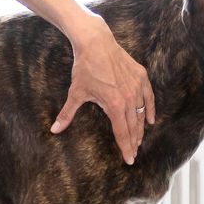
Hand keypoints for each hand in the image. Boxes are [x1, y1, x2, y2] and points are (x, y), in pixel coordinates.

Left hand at [50, 17, 156, 162]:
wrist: (96, 43)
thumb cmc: (85, 68)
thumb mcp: (76, 93)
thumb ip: (67, 114)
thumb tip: (54, 130)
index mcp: (115, 106)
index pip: (123, 133)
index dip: (125, 147)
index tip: (129, 159)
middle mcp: (130, 99)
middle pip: (134, 126)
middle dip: (134, 142)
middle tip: (133, 153)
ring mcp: (137, 87)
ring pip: (142, 114)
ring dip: (141, 128)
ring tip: (139, 139)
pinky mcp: (141, 77)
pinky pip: (149, 97)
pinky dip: (150, 109)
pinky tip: (150, 119)